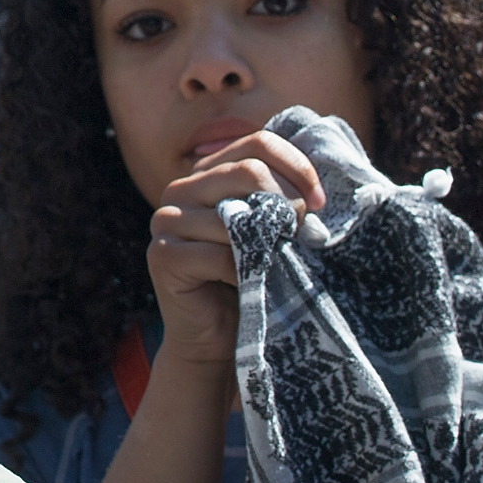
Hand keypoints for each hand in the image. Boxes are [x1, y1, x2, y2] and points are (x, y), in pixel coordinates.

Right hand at [147, 131, 322, 364]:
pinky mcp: (162, 256)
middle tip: (300, 234)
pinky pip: (219, 255)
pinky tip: (248, 284)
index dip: (297, 167)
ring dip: (266, 243)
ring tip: (274, 264)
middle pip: (248, 171)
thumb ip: (280, 197)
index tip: (320, 203)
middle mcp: (180, 189)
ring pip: (235, 214)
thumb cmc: (250, 280)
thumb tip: (315, 186)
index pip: (257, 143)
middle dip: (287, 202)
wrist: (217, 340)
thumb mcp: (268, 229)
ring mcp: (166, 220)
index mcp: (207, 173)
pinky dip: (245, 272)